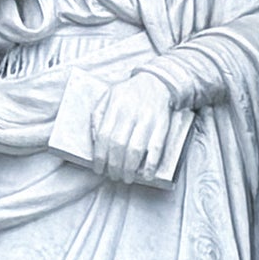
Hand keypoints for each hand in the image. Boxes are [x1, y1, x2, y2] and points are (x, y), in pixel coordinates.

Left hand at [81, 66, 184, 184]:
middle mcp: (130, 112)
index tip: (99, 169)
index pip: (104, 136)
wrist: (158, 82)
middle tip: (113, 176)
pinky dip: (151, 164)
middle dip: (114, 165)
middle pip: (118, 145)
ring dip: (130, 168)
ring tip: (127, 178)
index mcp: (115, 105)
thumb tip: (96, 140)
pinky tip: (147, 175)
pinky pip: (156, 148)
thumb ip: (98, 115)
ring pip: (136, 149)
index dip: (100, 156)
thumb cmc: (129, 92)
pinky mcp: (163, 125)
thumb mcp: (108, 96)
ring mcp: (148, 120)